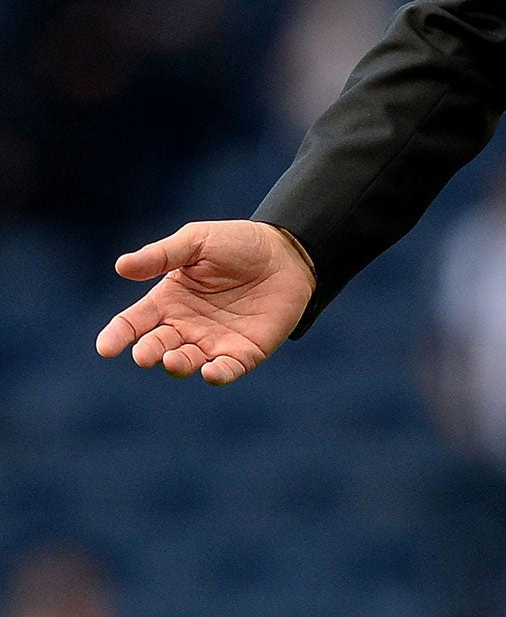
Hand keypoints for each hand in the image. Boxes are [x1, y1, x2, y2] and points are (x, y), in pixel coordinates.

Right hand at [95, 221, 314, 382]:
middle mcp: (185, 326)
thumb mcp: (197, 241)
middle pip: (156, 346)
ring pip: (186, 362)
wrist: (288, 252)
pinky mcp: (243, 352)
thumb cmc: (238, 244)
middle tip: (146, 353)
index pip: (132, 323)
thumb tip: (120, 266)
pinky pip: (226, 370)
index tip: (106, 347)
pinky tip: (211, 372)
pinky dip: (217, 375)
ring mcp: (212, 341)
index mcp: (167, 300)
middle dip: (148, 352)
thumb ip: (161, 255)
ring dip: (177, 365)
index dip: (116, 336)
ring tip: (172, 359)